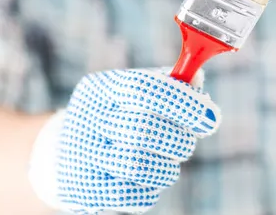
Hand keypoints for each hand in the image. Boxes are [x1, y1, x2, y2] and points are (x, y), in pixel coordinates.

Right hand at [32, 68, 220, 213]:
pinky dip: (152, 187)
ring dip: (168, 165)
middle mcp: (89, 119)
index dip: (184, 103)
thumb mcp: (134, 91)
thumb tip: (197, 78)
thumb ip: (168, 83)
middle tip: (189, 141)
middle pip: (143, 130)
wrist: (64, 151)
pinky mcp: (86, 190)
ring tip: (168, 159)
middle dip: (179, 138)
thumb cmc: (115, 115)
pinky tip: (151, 176)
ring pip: (139, 166)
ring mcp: (84, 156)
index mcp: (102, 88)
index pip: (145, 89)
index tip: (211, 117)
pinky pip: (133, 196)